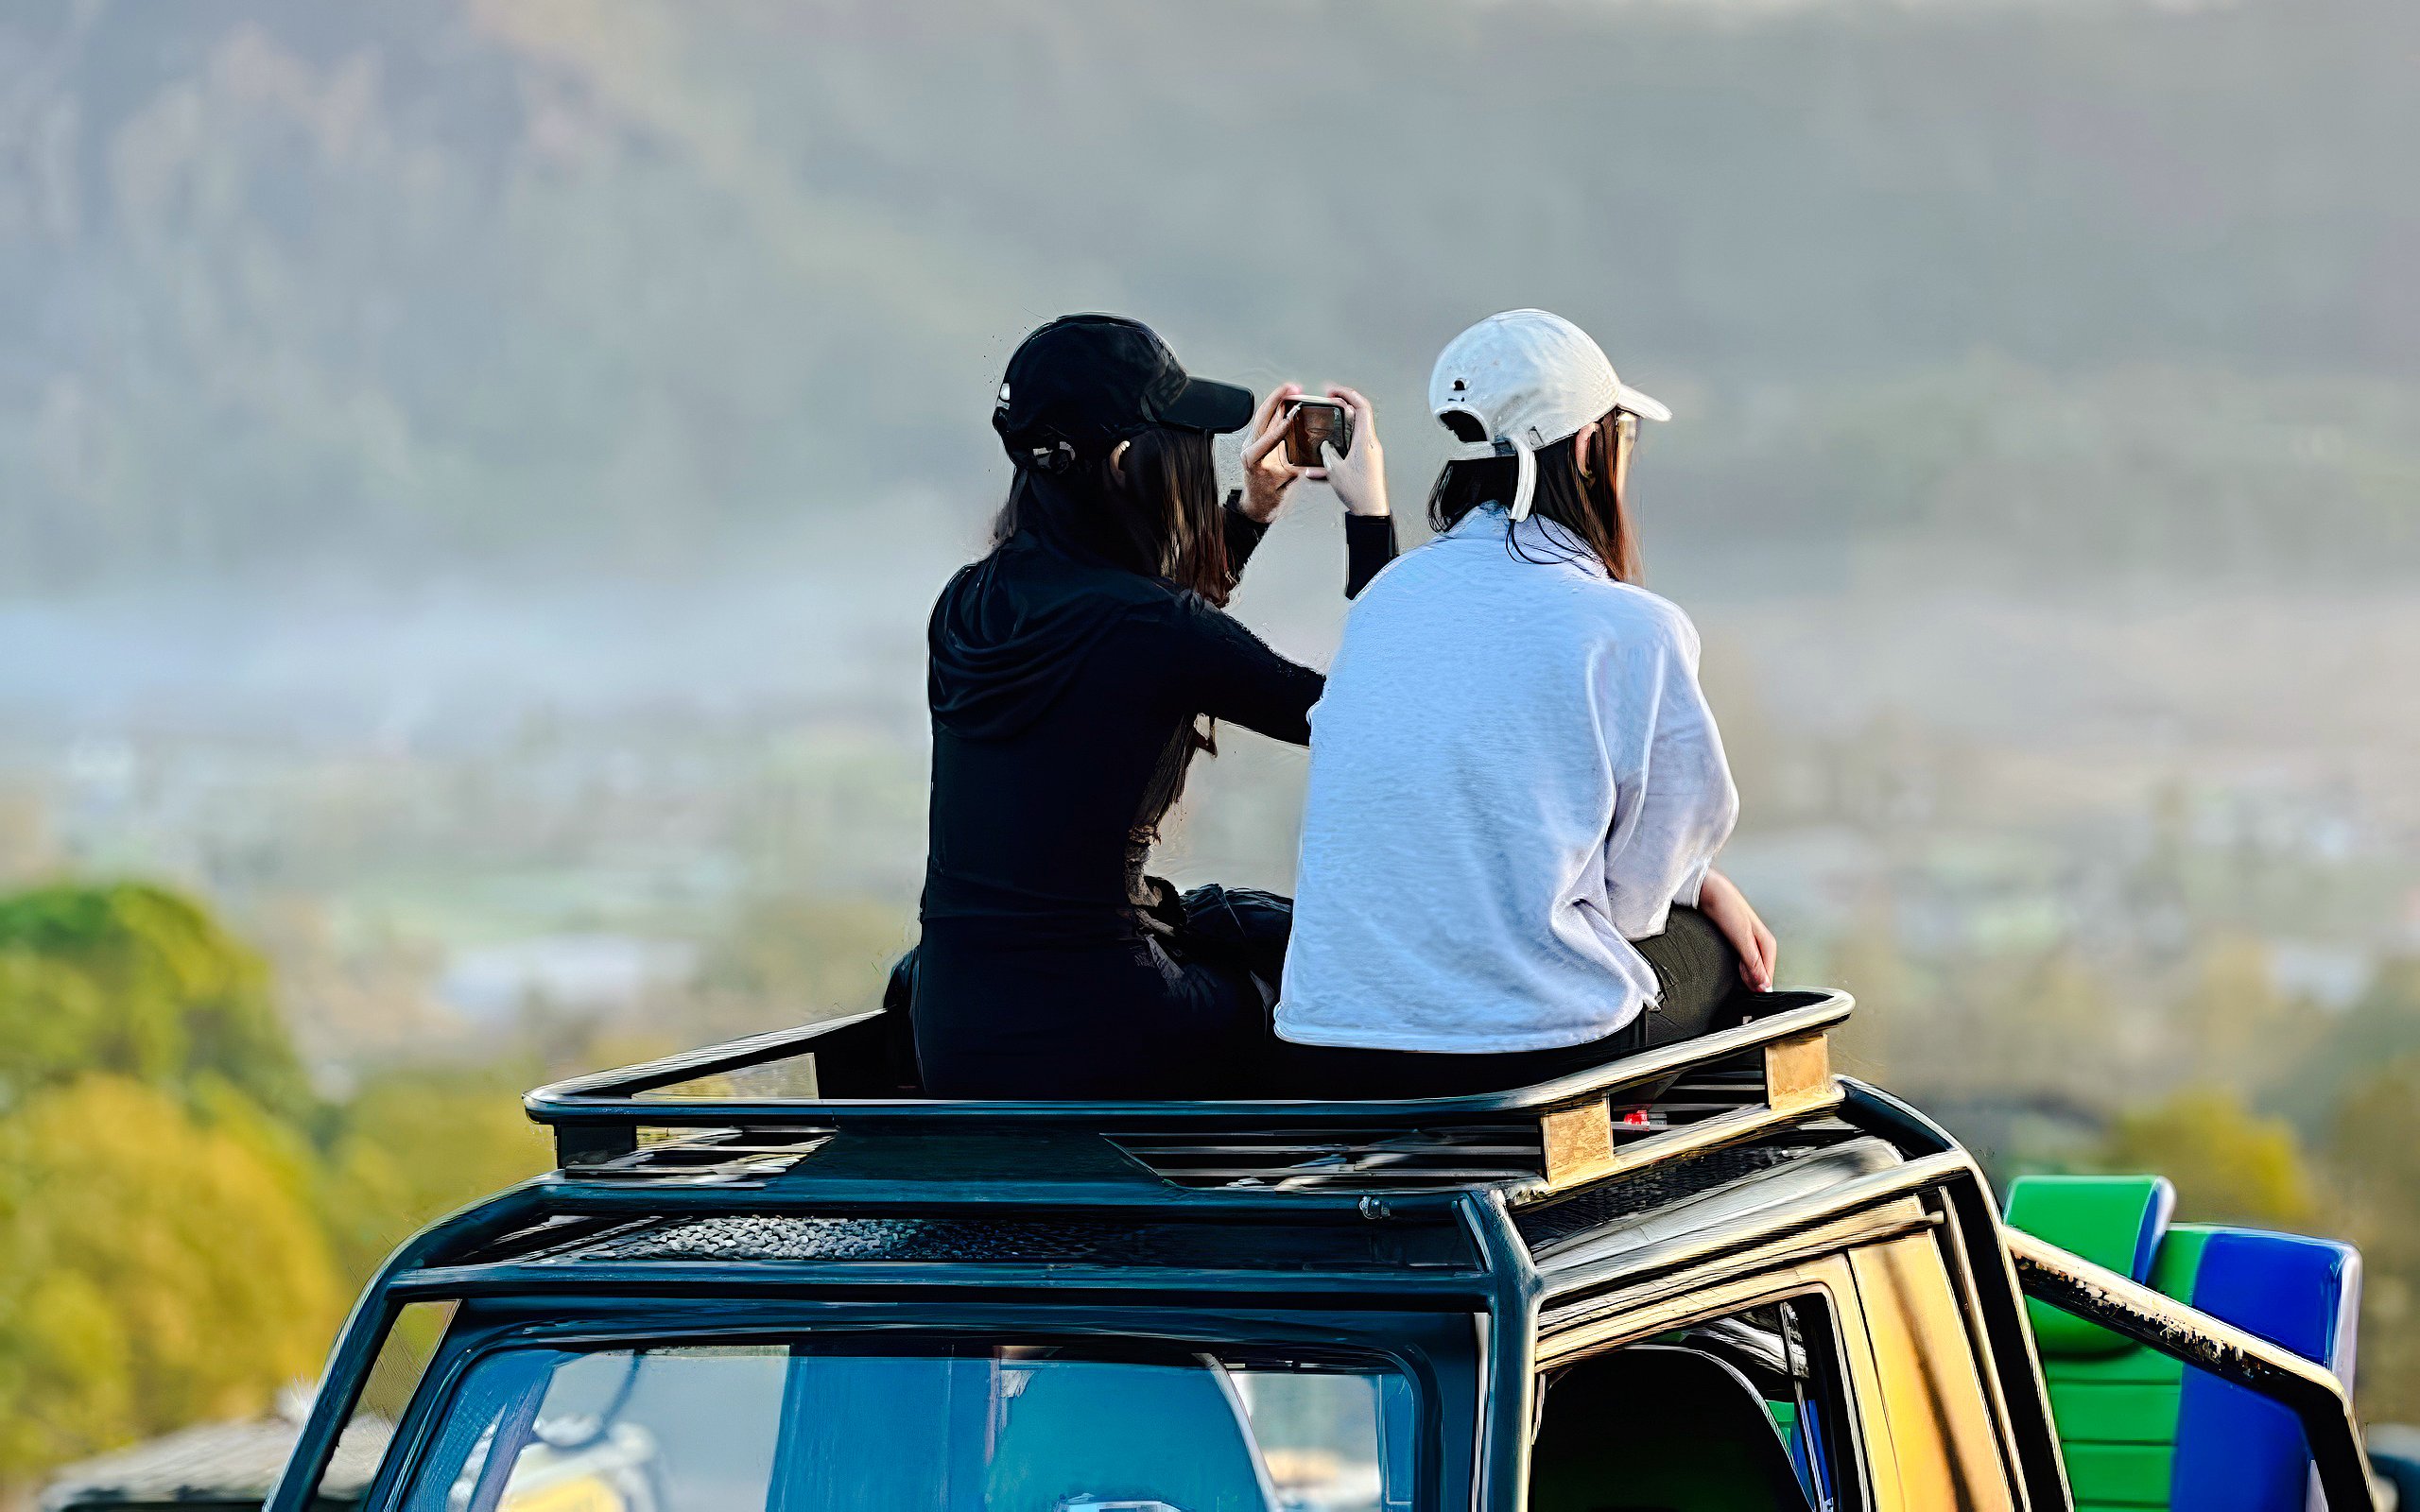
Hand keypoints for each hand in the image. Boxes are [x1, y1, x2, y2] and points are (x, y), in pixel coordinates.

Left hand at [1238, 383, 1308, 523]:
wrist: (1258, 503)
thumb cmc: (1268, 497)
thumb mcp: (1285, 484)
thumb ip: (1295, 469)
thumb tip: (1311, 456)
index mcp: (1253, 461)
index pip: (1263, 441)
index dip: (1276, 429)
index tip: (1289, 418)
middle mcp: (1250, 448)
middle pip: (1260, 419)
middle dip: (1276, 400)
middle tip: (1292, 389)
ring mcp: (1253, 443)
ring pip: (1262, 416)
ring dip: (1277, 400)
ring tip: (1292, 390)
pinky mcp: (1258, 440)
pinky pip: (1266, 421)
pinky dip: (1277, 409)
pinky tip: (1287, 400)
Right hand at [1320, 385, 1388, 517]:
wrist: (1372, 512)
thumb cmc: (1359, 493)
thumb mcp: (1335, 470)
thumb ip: (1327, 454)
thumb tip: (1325, 446)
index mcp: (1365, 441)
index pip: (1361, 407)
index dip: (1348, 394)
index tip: (1333, 391)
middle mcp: (1371, 444)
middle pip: (1359, 416)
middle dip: (1342, 407)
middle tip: (1329, 403)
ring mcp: (1370, 453)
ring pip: (1354, 431)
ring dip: (1340, 426)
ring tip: (1325, 429)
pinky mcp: (1368, 462)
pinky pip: (1352, 448)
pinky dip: (1340, 447)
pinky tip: (1324, 462)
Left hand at [1696, 869, 1776, 992]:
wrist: (1711, 891)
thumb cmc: (1728, 908)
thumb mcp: (1742, 938)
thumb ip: (1752, 961)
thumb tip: (1763, 982)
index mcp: (1767, 942)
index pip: (1769, 972)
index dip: (1762, 986)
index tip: (1756, 997)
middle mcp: (1760, 943)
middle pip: (1760, 970)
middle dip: (1753, 982)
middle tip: (1744, 994)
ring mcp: (1749, 942)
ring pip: (1751, 966)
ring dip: (1746, 976)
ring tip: (1739, 986)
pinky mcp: (1738, 940)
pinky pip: (1742, 960)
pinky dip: (1739, 968)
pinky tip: (1734, 973)